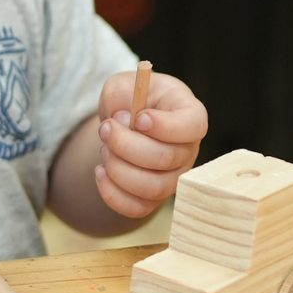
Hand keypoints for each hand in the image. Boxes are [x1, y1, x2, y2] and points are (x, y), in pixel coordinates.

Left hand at [94, 69, 206, 218]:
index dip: (164, 126)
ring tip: (105, 150)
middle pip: (165, 158)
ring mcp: (174, 177)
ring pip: (153, 187)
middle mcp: (188, 150)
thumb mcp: (122, 84)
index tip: (138, 118)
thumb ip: (120, 92)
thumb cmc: (130, 99)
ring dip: (119, 169)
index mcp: (190, 116)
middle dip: (126, 145)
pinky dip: (112, 193)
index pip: (192, 126)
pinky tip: (100, 172)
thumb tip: (122, 117)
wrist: (124, 123)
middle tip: (106, 128)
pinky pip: (138, 208)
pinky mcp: (155, 197)